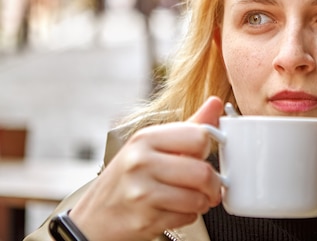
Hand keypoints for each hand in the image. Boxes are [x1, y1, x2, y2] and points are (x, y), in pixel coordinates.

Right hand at [69, 96, 224, 240]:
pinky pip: (188, 218)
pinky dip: (188, 217)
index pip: (199, 136)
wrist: (92, 219)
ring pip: (198, 198)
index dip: (207, 149)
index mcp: (145, 139)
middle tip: (208, 186)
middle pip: (202, 171)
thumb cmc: (126, 180)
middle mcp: (140, 163)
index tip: (202, 156)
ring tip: (190, 198)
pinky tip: (174, 210)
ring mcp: (141, 193)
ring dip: (202, 202)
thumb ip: (189, 126)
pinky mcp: (145, 220)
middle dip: (212, 183)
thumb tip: (215, 103)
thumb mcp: (152, 146)